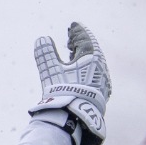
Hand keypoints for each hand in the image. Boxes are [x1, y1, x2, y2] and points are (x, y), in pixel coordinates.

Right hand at [27, 22, 110, 144]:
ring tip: (73, 55)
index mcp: (92, 56)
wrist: (76, 118)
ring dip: (83, 57)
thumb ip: (45, 53)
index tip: (73, 26)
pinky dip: (87, 69)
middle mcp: (101, 67)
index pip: (86, 38)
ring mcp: (103, 81)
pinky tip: (80, 74)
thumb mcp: (50, 70)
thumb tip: (42, 39)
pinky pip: (96, 75)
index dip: (78, 31)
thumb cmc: (63, 91)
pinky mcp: (102, 93)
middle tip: (71, 39)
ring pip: (95, 63)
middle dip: (81, 43)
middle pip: (92, 49)